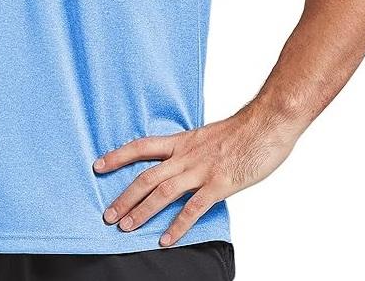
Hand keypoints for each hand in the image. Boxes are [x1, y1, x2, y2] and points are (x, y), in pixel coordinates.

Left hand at [93, 103, 297, 245]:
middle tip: (108, 214)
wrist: (266, 122)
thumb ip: (192, 149)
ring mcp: (201, 170)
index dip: (118, 156)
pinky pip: (193, 208)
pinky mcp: (219, 184)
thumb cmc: (242, 129)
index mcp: (182, 141)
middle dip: (124, 196)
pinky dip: (177, 226)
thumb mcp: (207, 134)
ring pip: (162, 192)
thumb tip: (181, 160)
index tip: (98, 165)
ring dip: (141, 211)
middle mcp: (186, 155)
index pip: (141, 146)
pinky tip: (165, 240)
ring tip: (125, 227)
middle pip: (146, 176)